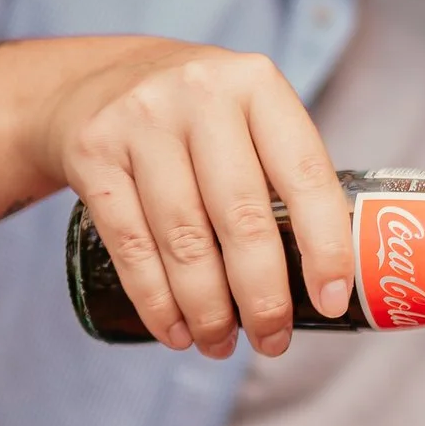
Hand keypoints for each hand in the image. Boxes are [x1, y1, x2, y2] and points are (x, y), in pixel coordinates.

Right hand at [35, 39, 351, 356]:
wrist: (99, 80)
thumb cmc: (200, 116)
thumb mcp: (249, 114)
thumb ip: (286, 174)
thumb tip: (329, 279)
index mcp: (257, 85)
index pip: (305, 174)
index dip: (324, 245)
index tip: (331, 301)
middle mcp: (200, 94)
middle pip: (241, 216)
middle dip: (262, 295)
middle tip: (272, 341)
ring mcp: (140, 121)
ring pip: (183, 239)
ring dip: (208, 309)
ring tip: (222, 345)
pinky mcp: (93, 153)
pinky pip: (130, 244)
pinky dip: (156, 300)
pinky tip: (176, 331)